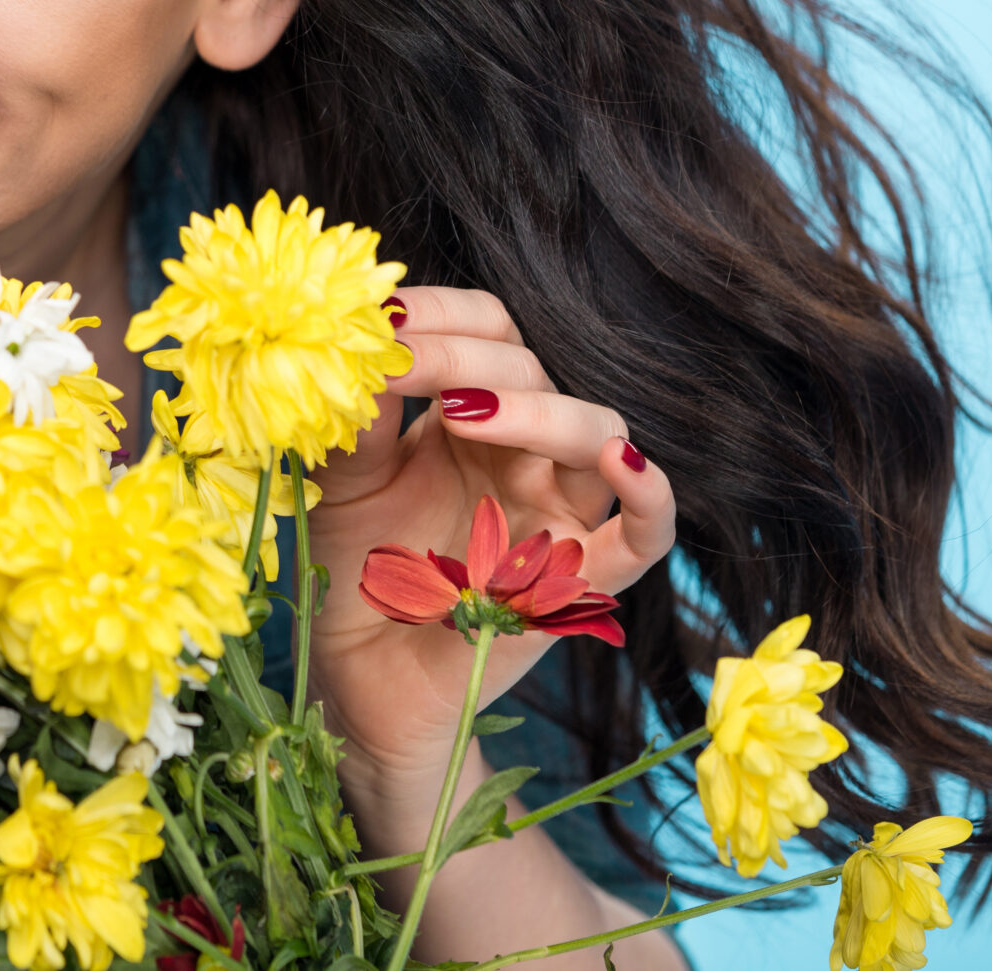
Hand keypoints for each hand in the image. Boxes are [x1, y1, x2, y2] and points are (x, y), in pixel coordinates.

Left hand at [301, 286, 676, 796]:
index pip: (488, 331)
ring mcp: (557, 513)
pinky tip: (620, 462)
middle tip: (398, 365)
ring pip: (598, 430)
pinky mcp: (579, 582)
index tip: (380, 318)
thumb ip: (358, 417)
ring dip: (539, 410)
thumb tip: (363, 344)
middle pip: (532, 371)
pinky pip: (645, 535)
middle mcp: (521, 454)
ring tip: (465, 414)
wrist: (358, 677)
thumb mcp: (341, 479)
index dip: (443, 314)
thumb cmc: (354, 569)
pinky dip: (649, 494)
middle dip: (463, 358)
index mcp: (468, 417)